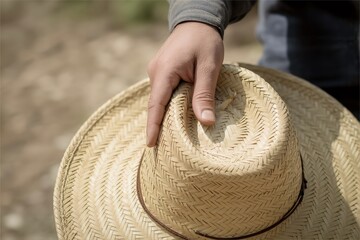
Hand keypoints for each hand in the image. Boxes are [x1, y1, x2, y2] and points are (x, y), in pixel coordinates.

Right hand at [146, 22, 223, 146]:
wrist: (197, 20)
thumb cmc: (204, 41)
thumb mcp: (209, 66)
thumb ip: (205, 93)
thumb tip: (206, 122)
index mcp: (165, 72)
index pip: (156, 105)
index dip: (153, 126)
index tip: (150, 145)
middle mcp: (156, 73)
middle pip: (155, 105)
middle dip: (157, 126)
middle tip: (161, 149)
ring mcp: (157, 72)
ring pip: (159, 100)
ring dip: (163, 117)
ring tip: (168, 138)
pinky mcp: (163, 72)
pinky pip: (163, 93)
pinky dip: (167, 106)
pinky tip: (174, 118)